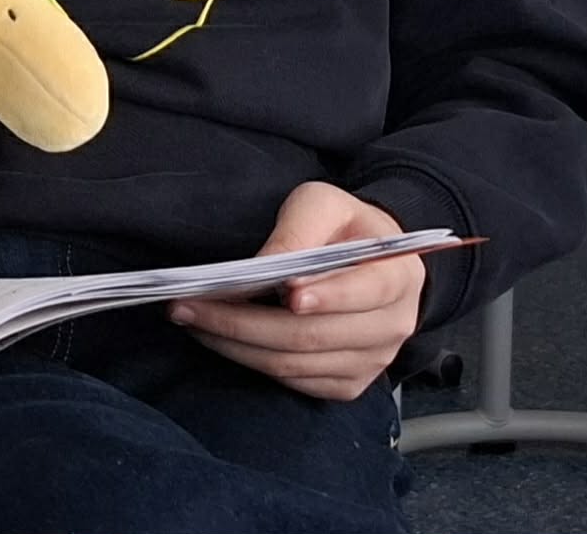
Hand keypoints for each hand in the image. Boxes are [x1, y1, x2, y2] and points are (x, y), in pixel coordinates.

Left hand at [166, 182, 424, 399]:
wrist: (369, 260)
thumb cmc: (344, 225)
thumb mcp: (324, 203)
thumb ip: (300, 229)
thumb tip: (268, 266)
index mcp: (397, 277)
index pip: (365, 292)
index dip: (326, 296)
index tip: (283, 291)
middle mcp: (392, 327)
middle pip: (313, 335)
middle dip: (244, 322)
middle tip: (189, 304)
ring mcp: (372, 362)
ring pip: (296, 365)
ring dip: (236, 345)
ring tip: (190, 318)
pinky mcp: (348, 383)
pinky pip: (296, 382)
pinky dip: (252, 362)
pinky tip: (220, 338)